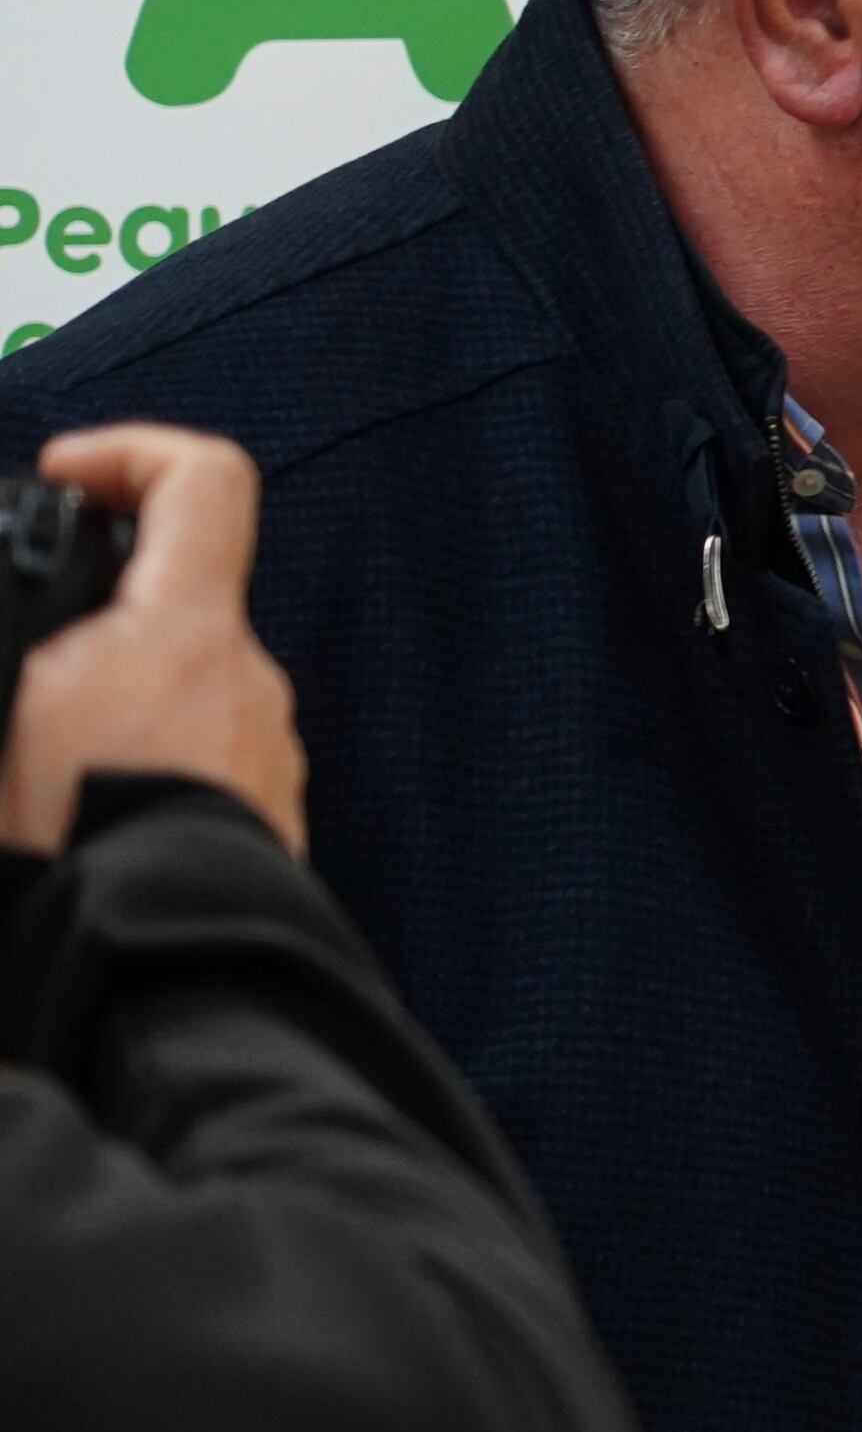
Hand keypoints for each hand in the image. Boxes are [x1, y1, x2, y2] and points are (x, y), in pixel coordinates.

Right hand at [0, 427, 302, 856]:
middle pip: (177, 598)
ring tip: (33, 761)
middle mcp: (248, 679)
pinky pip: (199, 757)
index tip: (64, 478)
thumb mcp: (4, 707)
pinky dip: (142, 760)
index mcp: (187, 632)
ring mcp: (266, 751)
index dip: (130, 453)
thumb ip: (13, 637)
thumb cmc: (68, 850)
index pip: (203, 480)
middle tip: (16, 662)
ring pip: (181, 687)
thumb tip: (34, 637)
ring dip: (110, 700)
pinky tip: (78, 813)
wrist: (160, 978)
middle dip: (90, 618)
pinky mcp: (266, 816)